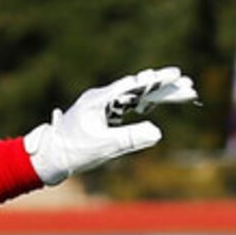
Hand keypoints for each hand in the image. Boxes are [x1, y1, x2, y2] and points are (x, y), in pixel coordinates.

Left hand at [23, 66, 197, 185]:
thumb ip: (129, 139)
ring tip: (184, 93)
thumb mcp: (103, 147)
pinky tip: (157, 103)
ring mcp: (101, 107)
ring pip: (135, 97)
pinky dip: (145, 105)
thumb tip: (157, 132)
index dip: (157, 81)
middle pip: (139, 88)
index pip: (133, 86)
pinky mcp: (101, 116)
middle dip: (165, 87)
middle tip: (190, 85)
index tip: (177, 76)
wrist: (45, 159)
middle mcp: (100, 99)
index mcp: (99, 100)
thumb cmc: (71, 152)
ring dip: (158, 95)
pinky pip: (127, 106)